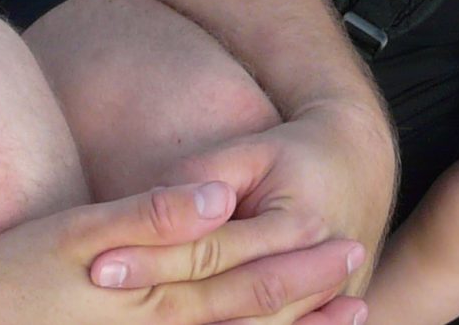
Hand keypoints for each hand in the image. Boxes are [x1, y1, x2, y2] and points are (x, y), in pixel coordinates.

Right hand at [0, 179, 366, 324]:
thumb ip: (152, 216)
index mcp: (155, 301)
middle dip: (309, 303)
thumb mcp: (77, 232)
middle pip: (250, 320)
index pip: (241, 276)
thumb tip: (220, 198)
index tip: (344, 246)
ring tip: (343, 322)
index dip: (296, 263)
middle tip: (362, 283)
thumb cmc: (10, 276)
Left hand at [91, 104, 394, 324]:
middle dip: (162, 299)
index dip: (155, 257)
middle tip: (100, 288)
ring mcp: (322, 298)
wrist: (358, 167)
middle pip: (226, 298)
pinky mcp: (318, 313)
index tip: (99, 260)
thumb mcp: (254, 150)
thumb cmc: (294, 155)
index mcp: (297, 220)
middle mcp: (312, 265)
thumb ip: (204, 175)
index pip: (210, 251)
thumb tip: (151, 201)